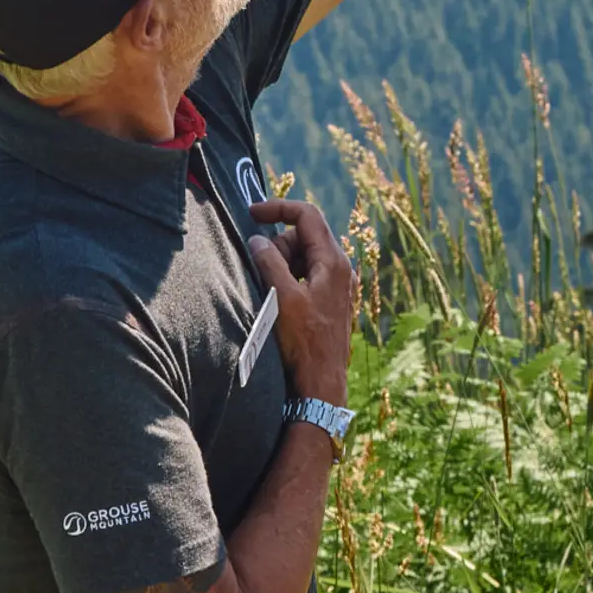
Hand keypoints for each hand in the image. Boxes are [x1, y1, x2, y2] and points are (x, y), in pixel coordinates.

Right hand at [248, 197, 358, 403]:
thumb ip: (270, 263)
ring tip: (270, 291)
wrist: (321, 384)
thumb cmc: (304, 343)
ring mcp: (336, 284)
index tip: (252, 213)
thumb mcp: (283, 299)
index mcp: (334, 262)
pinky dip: (288, 278)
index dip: (279, 208)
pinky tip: (278, 300)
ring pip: (303, 256)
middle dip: (278, 245)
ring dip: (281, 264)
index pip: (307, 215)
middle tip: (261, 271)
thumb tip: (257, 239)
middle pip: (304, 236)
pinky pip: (305, 275)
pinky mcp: (328, 300)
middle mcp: (340, 268)